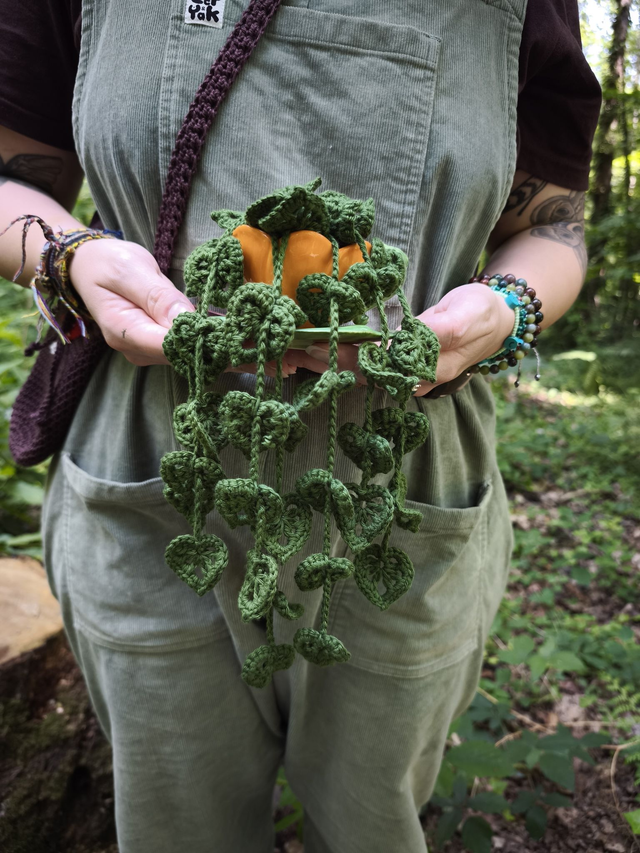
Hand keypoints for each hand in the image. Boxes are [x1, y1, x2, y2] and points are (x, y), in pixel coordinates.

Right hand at [69, 239, 295, 375]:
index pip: (177, 346)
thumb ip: (159, 297)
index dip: (216, 347)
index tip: (253, 345)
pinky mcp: (167, 342)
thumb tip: (188, 321)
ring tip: (284, 360)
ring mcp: (155, 350)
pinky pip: (201, 347)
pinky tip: (262, 351)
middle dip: (239, 357)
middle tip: (283, 359)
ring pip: (203, 356)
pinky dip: (230, 346)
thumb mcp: (131, 272)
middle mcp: (143, 350)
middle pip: (196, 357)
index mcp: (128, 334)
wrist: (87, 266)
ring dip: (241, 356)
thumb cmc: (106, 263)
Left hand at [285, 283, 514, 394]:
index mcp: (424, 370)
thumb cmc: (484, 314)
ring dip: (327, 360)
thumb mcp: (467, 316)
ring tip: (294, 350)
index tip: (314, 347)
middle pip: (359, 372)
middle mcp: (410, 376)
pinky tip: (321, 346)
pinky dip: (341, 353)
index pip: (374, 367)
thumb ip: (440, 330)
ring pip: (359, 368)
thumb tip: (410, 341)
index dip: (342, 358)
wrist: (501, 317)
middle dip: (325, 362)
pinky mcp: (401, 358)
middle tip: (289, 349)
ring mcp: (405, 369)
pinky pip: (365, 360)